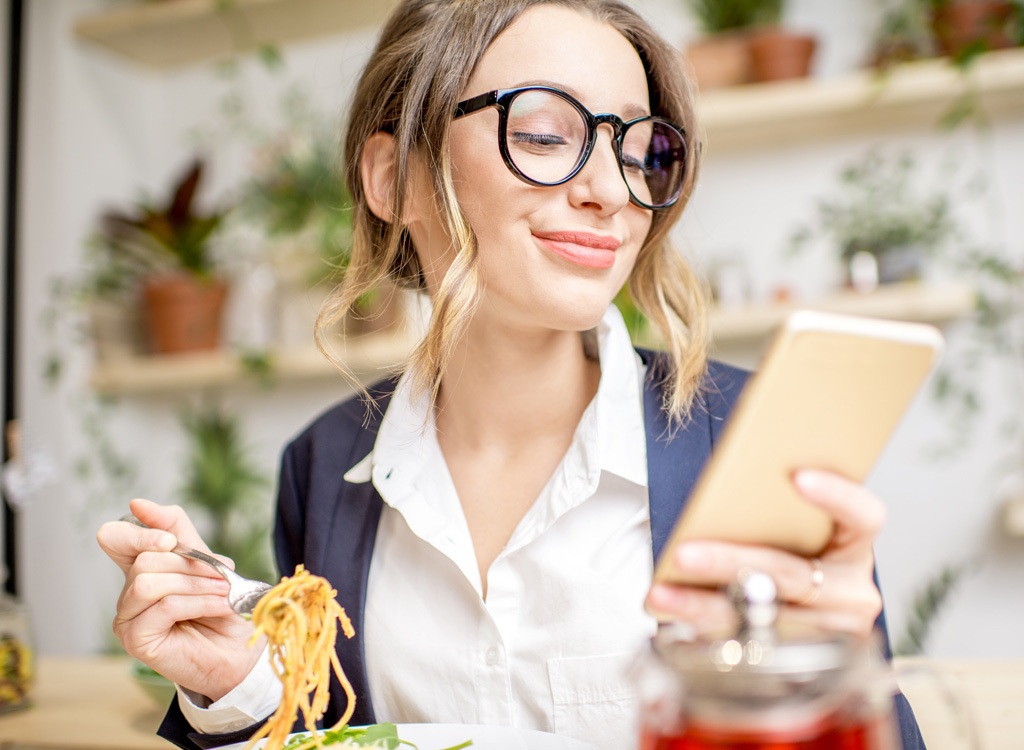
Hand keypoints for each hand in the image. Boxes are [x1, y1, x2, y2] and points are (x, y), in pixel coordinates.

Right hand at [96, 498, 265, 701]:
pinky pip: (163, 606)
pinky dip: (198, 602)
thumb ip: (176, 530)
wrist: (241, 650)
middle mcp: (128, 593)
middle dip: (189, 563)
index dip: (139, 533)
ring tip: (224, 591)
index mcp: (141, 569)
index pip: (115, 538)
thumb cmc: (223, 606)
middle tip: (222, 574)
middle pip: (143, 559)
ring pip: (149, 581)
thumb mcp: (204, 559)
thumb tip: (137, 504)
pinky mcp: (136, 639)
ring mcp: (128, 618)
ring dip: (196, 583)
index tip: (170, 540)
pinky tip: (220, 606)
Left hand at [645, 469, 883, 636]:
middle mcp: (852, 594)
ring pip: (763, 620)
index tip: (797, 475)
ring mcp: (830, 633)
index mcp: (855, 549)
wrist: (804, 612)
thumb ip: (774, 514)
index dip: (838, 495)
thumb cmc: (790, 553)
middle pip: (791, 574)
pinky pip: (748, 647)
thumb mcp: (793, 532)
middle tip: (685, 553)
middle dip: (731, 562)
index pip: (865, 517)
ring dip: (704, 607)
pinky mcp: (802, 663)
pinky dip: (704, 631)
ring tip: (663, 595)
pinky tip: (673, 618)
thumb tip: (720, 494)